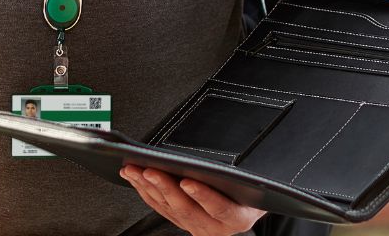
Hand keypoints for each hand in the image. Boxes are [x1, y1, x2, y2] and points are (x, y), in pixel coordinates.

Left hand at [121, 165, 264, 235]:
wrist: (248, 209)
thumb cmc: (252, 192)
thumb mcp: (253, 183)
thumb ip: (239, 177)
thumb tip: (221, 159)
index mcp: (238, 218)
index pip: (220, 208)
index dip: (203, 196)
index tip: (187, 182)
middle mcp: (216, 228)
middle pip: (187, 210)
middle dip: (165, 188)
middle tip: (150, 171)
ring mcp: (197, 228)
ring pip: (169, 209)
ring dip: (149, 188)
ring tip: (135, 170)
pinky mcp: (183, 224)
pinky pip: (161, 209)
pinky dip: (146, 192)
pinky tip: (136, 178)